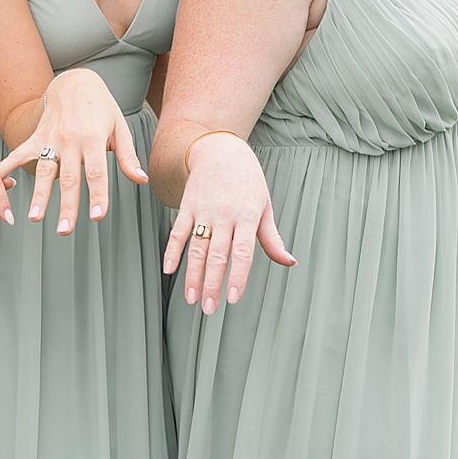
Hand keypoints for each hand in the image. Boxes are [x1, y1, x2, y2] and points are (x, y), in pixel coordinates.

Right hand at [0, 69, 145, 235]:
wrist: (75, 82)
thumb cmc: (101, 107)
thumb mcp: (120, 127)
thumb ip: (127, 156)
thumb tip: (142, 180)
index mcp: (92, 139)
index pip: (96, 173)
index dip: (97, 195)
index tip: (96, 216)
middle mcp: (70, 140)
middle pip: (69, 178)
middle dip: (66, 206)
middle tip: (64, 230)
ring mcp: (50, 139)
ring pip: (44, 171)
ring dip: (38, 196)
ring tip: (34, 217)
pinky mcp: (36, 137)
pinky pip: (19, 154)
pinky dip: (6, 167)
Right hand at [163, 131, 294, 312]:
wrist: (220, 149)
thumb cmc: (248, 181)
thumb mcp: (265, 205)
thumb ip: (272, 238)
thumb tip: (289, 262)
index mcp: (248, 215)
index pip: (243, 252)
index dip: (237, 276)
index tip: (232, 298)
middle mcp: (225, 214)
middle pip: (217, 255)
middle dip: (212, 284)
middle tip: (209, 309)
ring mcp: (204, 209)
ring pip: (196, 247)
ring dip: (191, 274)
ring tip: (190, 297)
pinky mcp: (187, 205)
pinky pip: (178, 231)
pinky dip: (172, 251)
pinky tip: (168, 269)